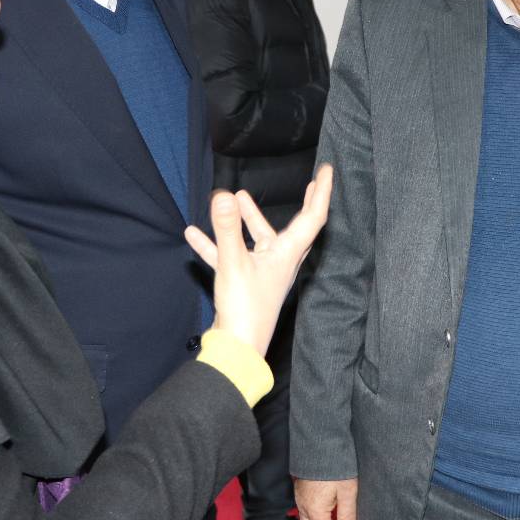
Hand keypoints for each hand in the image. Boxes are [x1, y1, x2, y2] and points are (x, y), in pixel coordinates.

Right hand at [184, 164, 332, 357]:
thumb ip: (227, 228)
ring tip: (230, 198)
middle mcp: (279, 262)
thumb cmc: (244, 310)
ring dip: (245, 220)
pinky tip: (193, 234)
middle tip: (309, 183)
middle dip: (300, 204)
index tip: (326, 170)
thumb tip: (222, 196)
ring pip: (257, 240)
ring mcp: (262, 273)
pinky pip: (230, 257)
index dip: (320, 192)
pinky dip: (214, 245)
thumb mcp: (233, 263)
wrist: (235, 348)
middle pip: (293, 227)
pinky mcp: (243, 284)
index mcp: (287, 254)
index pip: (312, 217)